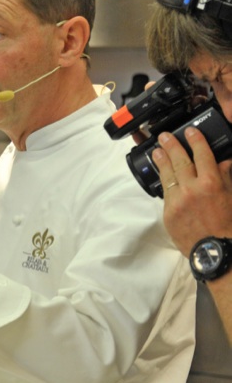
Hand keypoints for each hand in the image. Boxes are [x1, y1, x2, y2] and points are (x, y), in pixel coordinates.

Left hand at [152, 128, 231, 254]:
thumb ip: (226, 177)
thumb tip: (224, 162)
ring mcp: (177, 200)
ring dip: (161, 160)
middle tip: (164, 136)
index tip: (190, 131)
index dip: (195, 140)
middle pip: (179, 161)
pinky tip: (160, 174)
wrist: (215, 250)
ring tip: (157, 150)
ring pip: (167, 175)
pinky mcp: (168, 212)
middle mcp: (192, 189)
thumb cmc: (228, 225)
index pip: (202, 154)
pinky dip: (163, 181)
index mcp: (212, 183)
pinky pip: (165, 192)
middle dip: (171, 146)